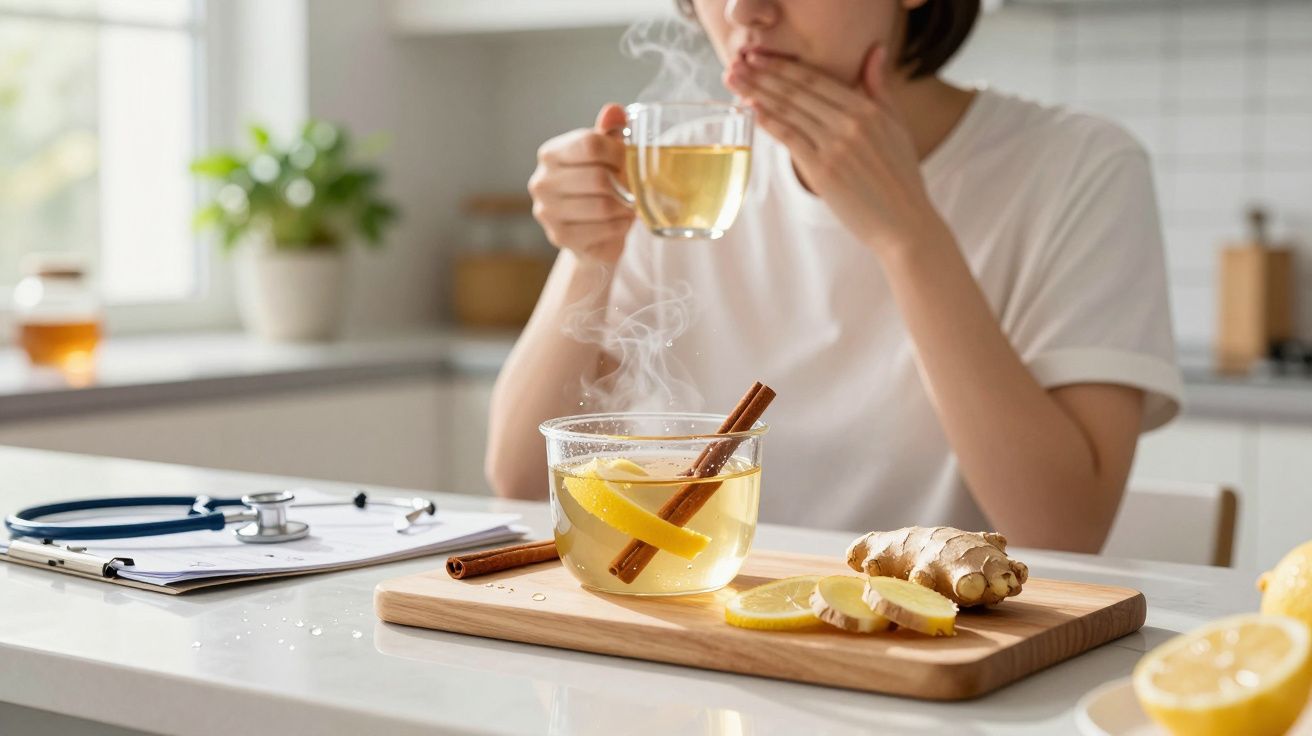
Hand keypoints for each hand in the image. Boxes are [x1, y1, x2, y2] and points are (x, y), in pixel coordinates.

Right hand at [528, 104, 635, 264]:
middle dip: (625, 183)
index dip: (618, 152)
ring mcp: (547, 211)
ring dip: (626, 206)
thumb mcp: (605, 155)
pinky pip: (604, 228)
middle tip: (634, 187)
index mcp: (550, 154)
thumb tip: (614, 111)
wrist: (590, 234)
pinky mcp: (560, 236)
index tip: (629, 160)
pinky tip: (621, 221)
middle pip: (598, 177)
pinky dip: (621, 225)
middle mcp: (542, 181)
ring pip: (603, 205)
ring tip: (629, 205)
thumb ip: (609, 132)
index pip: (590, 144)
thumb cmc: (599, 187)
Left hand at [724, 47, 950, 256]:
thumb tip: (875, 49)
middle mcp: (851, 123)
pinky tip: (751, 108)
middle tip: (735, 63)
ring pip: (790, 111)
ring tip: (733, 81)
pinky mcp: (823, 170)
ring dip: (757, 93)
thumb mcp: (896, 125)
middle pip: (798, 91)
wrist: (904, 224)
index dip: (784, 66)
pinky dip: (769, 121)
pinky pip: (790, 138)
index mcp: (869, 110)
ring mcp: (836, 146)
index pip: (817, 80)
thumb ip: (880, 88)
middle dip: (763, 74)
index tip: (759, 57)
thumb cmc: (900, 177)